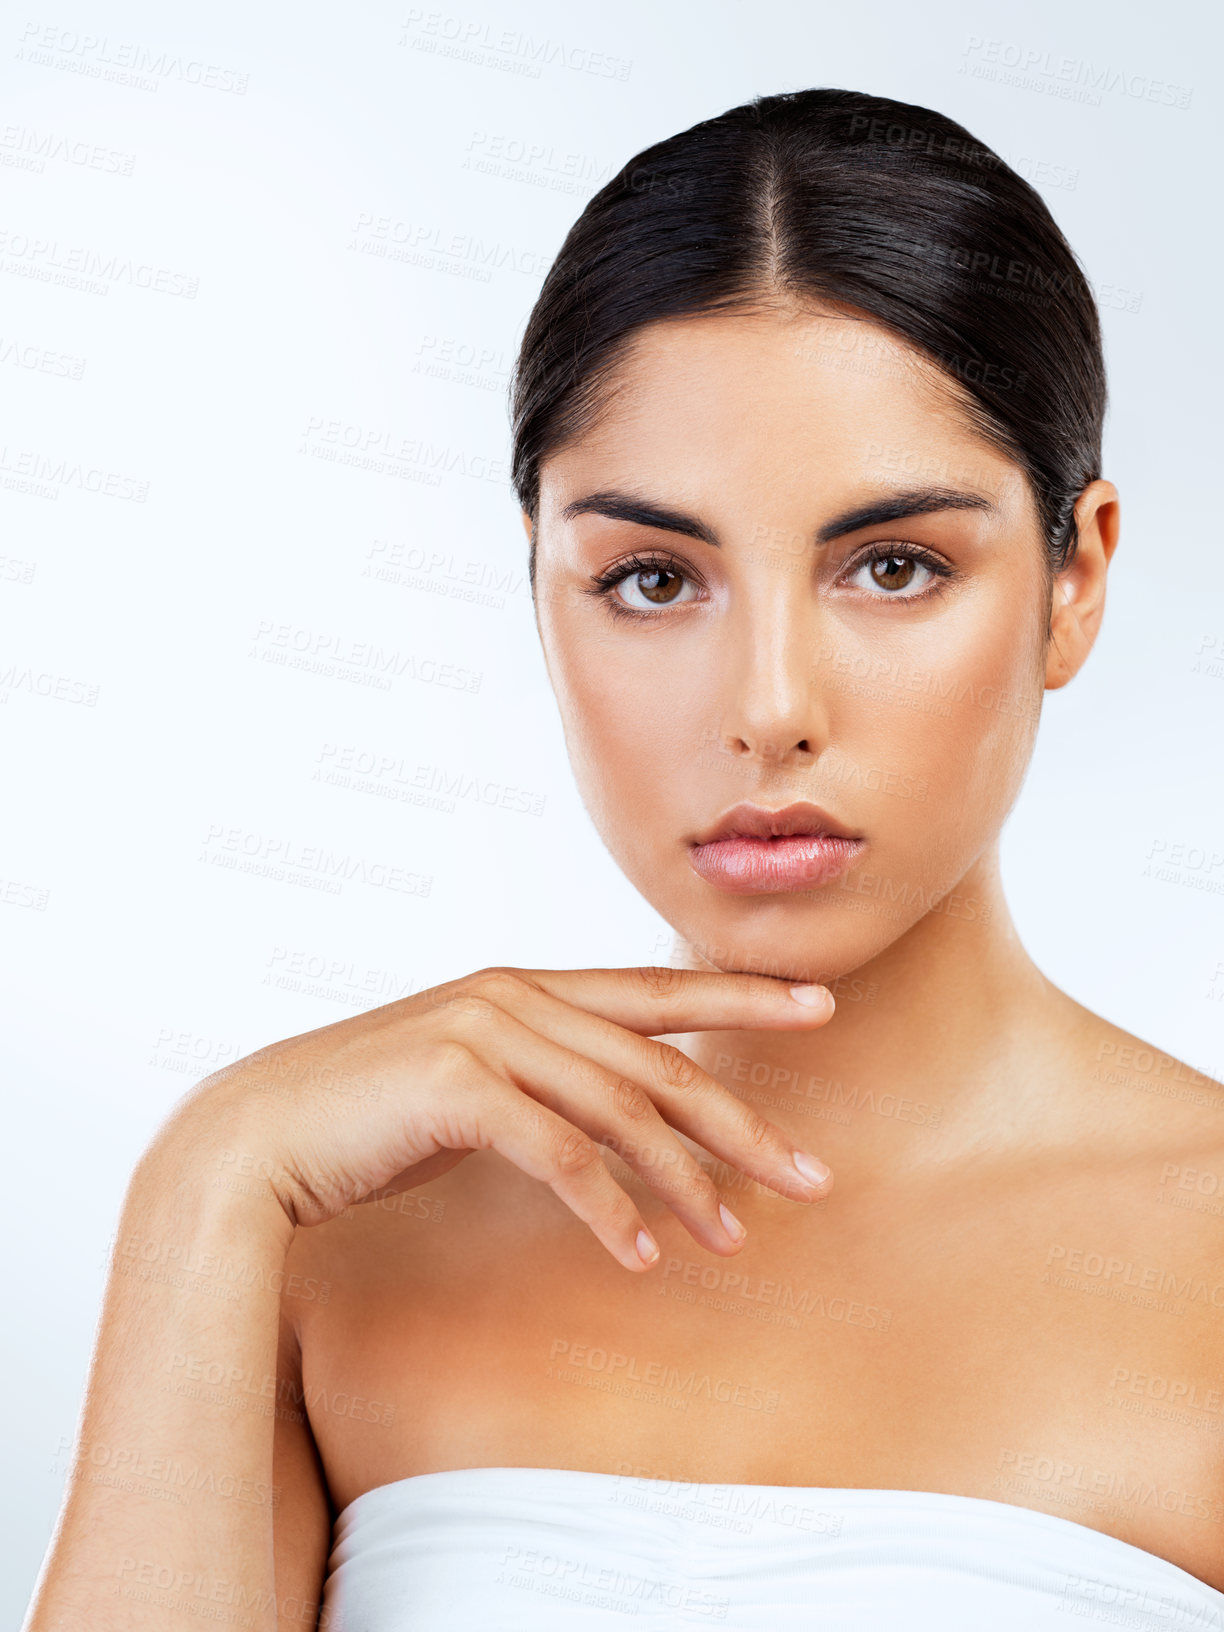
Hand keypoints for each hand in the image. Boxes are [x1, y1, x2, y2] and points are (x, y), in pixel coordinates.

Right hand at [188, 965, 835, 1271]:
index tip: (822, 1004)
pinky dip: (609, 1209)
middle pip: (662, 1061)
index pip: (659, 989)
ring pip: (623, 1108)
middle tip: (812, 1178)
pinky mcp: (457, 1085)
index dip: (744, 994)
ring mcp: (486, 1033)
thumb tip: (614, 1116)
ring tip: (734, 1241)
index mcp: (527, 988)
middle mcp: (517, 997)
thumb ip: (540, 1078)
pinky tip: (641, 1257)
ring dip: (686, 1182)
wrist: (259, 1134)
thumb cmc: (369, 1117)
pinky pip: (560, 1153)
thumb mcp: (471, 1081)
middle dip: (744, 1123)